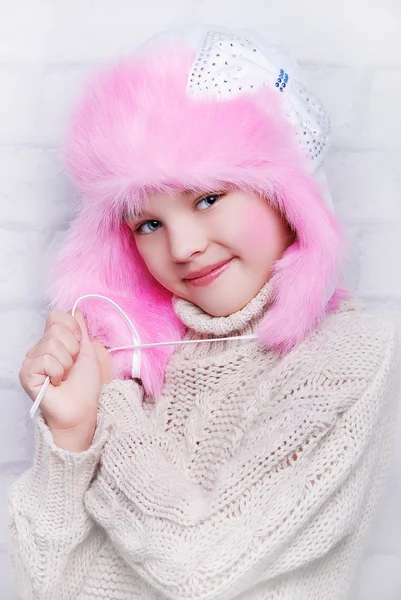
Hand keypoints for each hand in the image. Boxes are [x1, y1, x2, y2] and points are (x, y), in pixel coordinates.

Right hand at [19, 309, 112, 449]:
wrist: (81, 410)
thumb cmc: (85, 386)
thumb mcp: (87, 351)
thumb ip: (80, 330)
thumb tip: (76, 310)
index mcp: (53, 341)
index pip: (56, 316)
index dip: (72, 327)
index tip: (79, 346)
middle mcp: (39, 348)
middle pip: (56, 330)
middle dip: (72, 349)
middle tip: (71, 367)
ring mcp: (31, 361)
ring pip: (52, 345)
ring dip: (66, 363)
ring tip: (64, 376)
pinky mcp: (26, 373)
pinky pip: (45, 360)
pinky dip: (57, 372)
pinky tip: (55, 383)